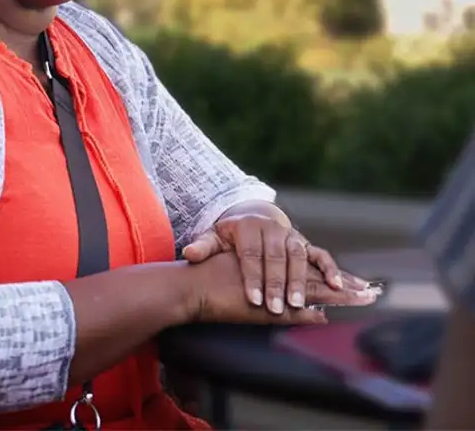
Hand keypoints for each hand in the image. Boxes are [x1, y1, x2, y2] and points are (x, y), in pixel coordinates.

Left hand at [182, 213, 368, 314]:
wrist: (254, 216)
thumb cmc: (231, 235)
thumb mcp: (214, 237)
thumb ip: (204, 246)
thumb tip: (189, 253)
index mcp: (247, 227)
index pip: (250, 254)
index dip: (253, 277)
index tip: (253, 299)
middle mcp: (271, 229)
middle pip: (275, 258)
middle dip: (276, 284)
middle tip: (276, 308)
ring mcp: (290, 235)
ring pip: (298, 257)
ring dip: (299, 281)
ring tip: (298, 304)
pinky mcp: (305, 242)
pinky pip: (319, 254)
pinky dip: (329, 269)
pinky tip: (336, 286)